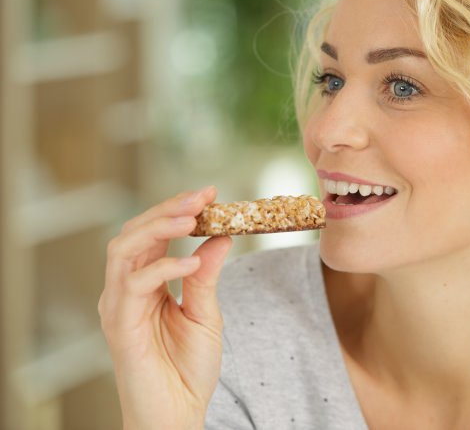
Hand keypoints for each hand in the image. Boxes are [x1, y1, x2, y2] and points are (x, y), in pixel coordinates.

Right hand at [98, 186, 232, 429]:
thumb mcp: (206, 313)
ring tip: (192, 218)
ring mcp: (118, 306)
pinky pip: (133, 285)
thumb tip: (221, 236)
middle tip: (201, 196)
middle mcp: (125, 289)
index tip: (210, 193)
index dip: (177, 210)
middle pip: (134, 233)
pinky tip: (192, 261)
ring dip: (158, 228)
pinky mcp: (119, 325)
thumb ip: (206, 276)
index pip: (154, 234)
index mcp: (145, 283)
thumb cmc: (188, 368)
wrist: (178, 414)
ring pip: (124, 249)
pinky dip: (163, 268)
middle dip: (167, 209)